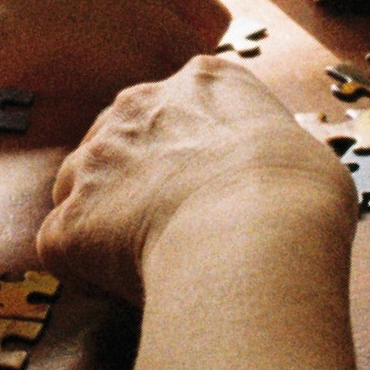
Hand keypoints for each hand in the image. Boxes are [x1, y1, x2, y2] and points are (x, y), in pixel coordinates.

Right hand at [0, 0, 229, 111]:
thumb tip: (81, 0)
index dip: (167, 9)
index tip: (150, 32)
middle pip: (208, 12)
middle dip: (192, 40)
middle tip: (162, 71)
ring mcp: (162, 9)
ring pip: (198, 52)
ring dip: (176, 74)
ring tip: (145, 98)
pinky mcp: (157, 53)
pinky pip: (177, 85)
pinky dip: (158, 100)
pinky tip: (128, 108)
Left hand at [39, 55, 353, 306]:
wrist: (255, 236)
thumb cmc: (297, 197)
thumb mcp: (305, 150)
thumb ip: (270, 152)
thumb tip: (274, 181)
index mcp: (203, 81)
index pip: (182, 107)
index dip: (194, 151)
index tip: (210, 185)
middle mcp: (136, 107)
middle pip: (122, 140)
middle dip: (139, 180)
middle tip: (177, 225)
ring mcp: (94, 162)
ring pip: (79, 187)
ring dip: (106, 219)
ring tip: (148, 260)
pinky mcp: (69, 221)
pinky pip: (64, 246)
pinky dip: (88, 269)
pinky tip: (127, 289)